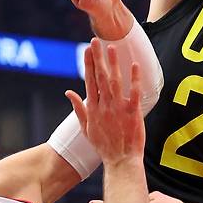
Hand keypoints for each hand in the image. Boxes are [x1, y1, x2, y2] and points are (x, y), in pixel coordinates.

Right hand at [66, 39, 143, 164]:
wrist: (120, 161)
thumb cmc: (104, 146)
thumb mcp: (86, 128)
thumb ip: (78, 109)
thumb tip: (68, 92)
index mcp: (93, 109)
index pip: (89, 81)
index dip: (88, 64)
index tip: (87, 50)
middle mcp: (104, 106)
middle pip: (100, 77)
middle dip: (98, 58)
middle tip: (96, 41)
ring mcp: (118, 109)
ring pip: (115, 81)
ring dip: (113, 63)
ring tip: (112, 47)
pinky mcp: (133, 113)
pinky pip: (134, 92)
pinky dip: (134, 79)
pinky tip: (134, 65)